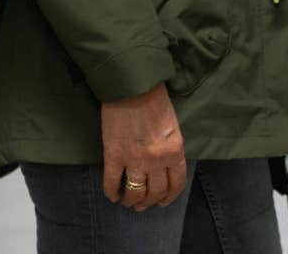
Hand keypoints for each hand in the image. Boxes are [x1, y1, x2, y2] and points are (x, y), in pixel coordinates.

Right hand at [101, 81, 187, 209]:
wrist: (131, 83)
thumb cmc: (153, 97)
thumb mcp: (171, 124)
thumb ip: (169, 147)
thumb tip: (163, 165)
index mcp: (174, 150)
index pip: (176, 184)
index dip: (168, 197)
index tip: (162, 201)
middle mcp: (157, 160)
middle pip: (155, 193)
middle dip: (148, 202)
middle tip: (142, 204)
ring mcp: (135, 159)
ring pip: (135, 193)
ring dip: (131, 201)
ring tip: (127, 200)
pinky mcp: (114, 156)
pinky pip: (112, 183)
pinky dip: (111, 192)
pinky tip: (112, 194)